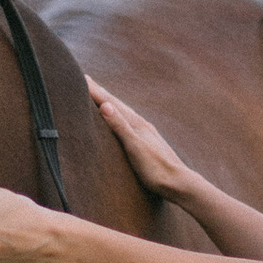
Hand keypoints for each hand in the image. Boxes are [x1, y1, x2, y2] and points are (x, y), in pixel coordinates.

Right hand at [87, 76, 186, 202]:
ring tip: (102, 97)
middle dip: (102, 93)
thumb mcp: (134, 147)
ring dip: (111, 103)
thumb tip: (105, 105)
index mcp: (137, 124)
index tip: (83, 78)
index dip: (97, 92)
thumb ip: (120, 126)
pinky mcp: (149, 142)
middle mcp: (142, 124)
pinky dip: (120, 117)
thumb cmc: (156, 169)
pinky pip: (130, 123)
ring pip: (125, 113)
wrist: (179, 183)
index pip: (112, 104)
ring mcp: (146, 133)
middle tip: (88, 81)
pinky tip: (123, 122)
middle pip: (118, 105)